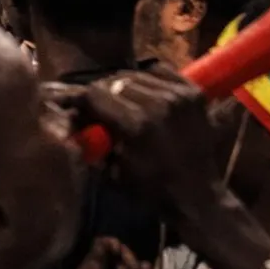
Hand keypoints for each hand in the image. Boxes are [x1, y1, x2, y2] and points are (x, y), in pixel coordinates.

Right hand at [67, 65, 225, 230]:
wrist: (198, 196)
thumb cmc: (152, 191)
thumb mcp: (113, 171)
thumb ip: (92, 141)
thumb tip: (71, 119)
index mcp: (137, 124)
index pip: (96, 93)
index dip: (81, 98)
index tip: (75, 105)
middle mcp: (159, 104)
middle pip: (116, 81)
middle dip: (103, 94)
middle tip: (99, 107)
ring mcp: (179, 96)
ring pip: (137, 74)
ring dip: (125, 86)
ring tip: (123, 101)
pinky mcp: (194, 93)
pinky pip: (162, 71)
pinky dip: (150, 79)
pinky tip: (147, 94)